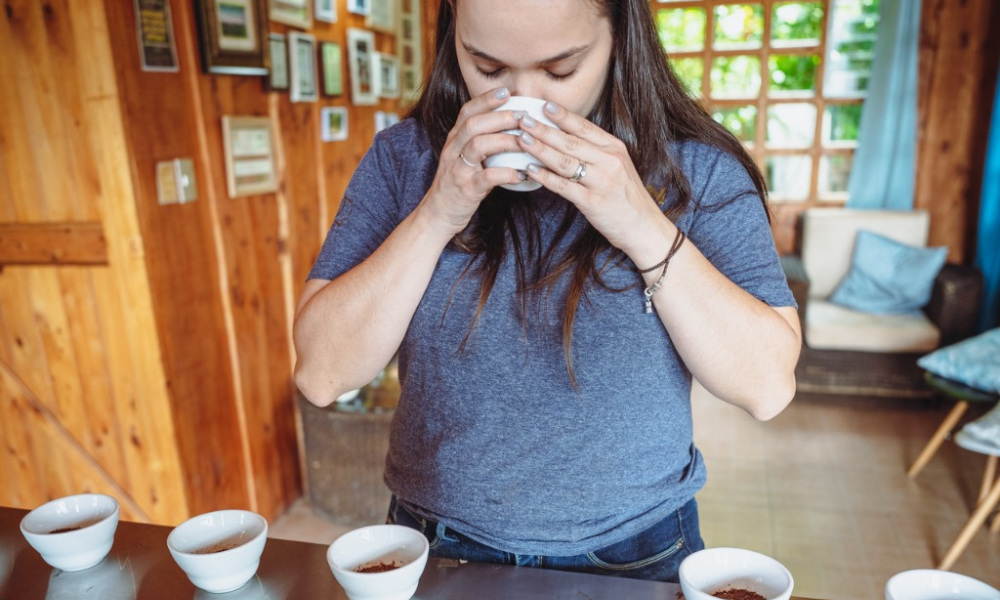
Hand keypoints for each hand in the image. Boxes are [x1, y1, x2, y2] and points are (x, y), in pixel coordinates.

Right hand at [420, 88, 532, 235]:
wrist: (438, 214)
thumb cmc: (458, 183)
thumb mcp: (464, 157)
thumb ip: (481, 141)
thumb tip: (512, 125)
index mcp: (454, 140)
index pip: (467, 112)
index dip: (486, 99)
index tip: (506, 91)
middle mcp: (453, 151)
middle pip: (474, 125)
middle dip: (500, 117)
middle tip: (523, 116)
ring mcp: (458, 170)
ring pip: (479, 146)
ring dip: (505, 141)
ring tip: (526, 141)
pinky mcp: (466, 190)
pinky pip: (487, 178)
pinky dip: (507, 173)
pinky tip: (522, 174)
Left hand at [515, 102, 668, 256]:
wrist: (643, 227)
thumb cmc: (626, 196)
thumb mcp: (617, 166)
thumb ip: (596, 151)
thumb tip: (566, 137)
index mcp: (614, 148)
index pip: (584, 127)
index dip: (563, 116)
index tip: (544, 105)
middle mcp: (609, 161)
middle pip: (571, 142)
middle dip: (544, 129)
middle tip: (523, 120)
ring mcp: (601, 181)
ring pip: (565, 161)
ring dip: (541, 149)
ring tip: (522, 140)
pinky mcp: (592, 202)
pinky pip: (564, 186)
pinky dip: (545, 177)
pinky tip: (530, 170)